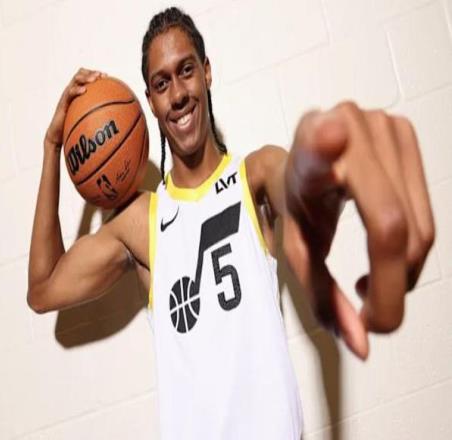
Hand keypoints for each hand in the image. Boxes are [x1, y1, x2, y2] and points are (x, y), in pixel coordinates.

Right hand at [45, 68, 105, 150]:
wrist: (58, 135)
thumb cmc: (73, 128)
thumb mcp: (87, 120)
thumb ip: (98, 116)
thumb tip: (115, 121)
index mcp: (78, 94)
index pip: (85, 77)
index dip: (94, 74)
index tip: (106, 76)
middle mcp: (72, 92)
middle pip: (80, 75)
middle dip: (91, 72)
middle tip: (101, 76)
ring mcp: (66, 97)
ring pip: (74, 81)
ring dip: (85, 77)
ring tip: (94, 79)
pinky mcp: (62, 103)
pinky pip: (69, 94)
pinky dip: (77, 90)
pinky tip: (84, 91)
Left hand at [282, 101, 434, 359]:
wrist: (310, 159)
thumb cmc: (300, 202)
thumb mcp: (299, 248)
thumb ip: (323, 296)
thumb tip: (364, 346)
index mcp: (304, 154)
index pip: (314, 151)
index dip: (323, 146)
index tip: (328, 134)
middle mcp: (346, 130)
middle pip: (390, 226)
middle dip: (390, 287)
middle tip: (371, 317)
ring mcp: (383, 128)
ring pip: (417, 226)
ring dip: (402, 273)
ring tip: (370, 285)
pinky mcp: (407, 134)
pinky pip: (426, 212)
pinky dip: (412, 249)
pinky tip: (386, 255)